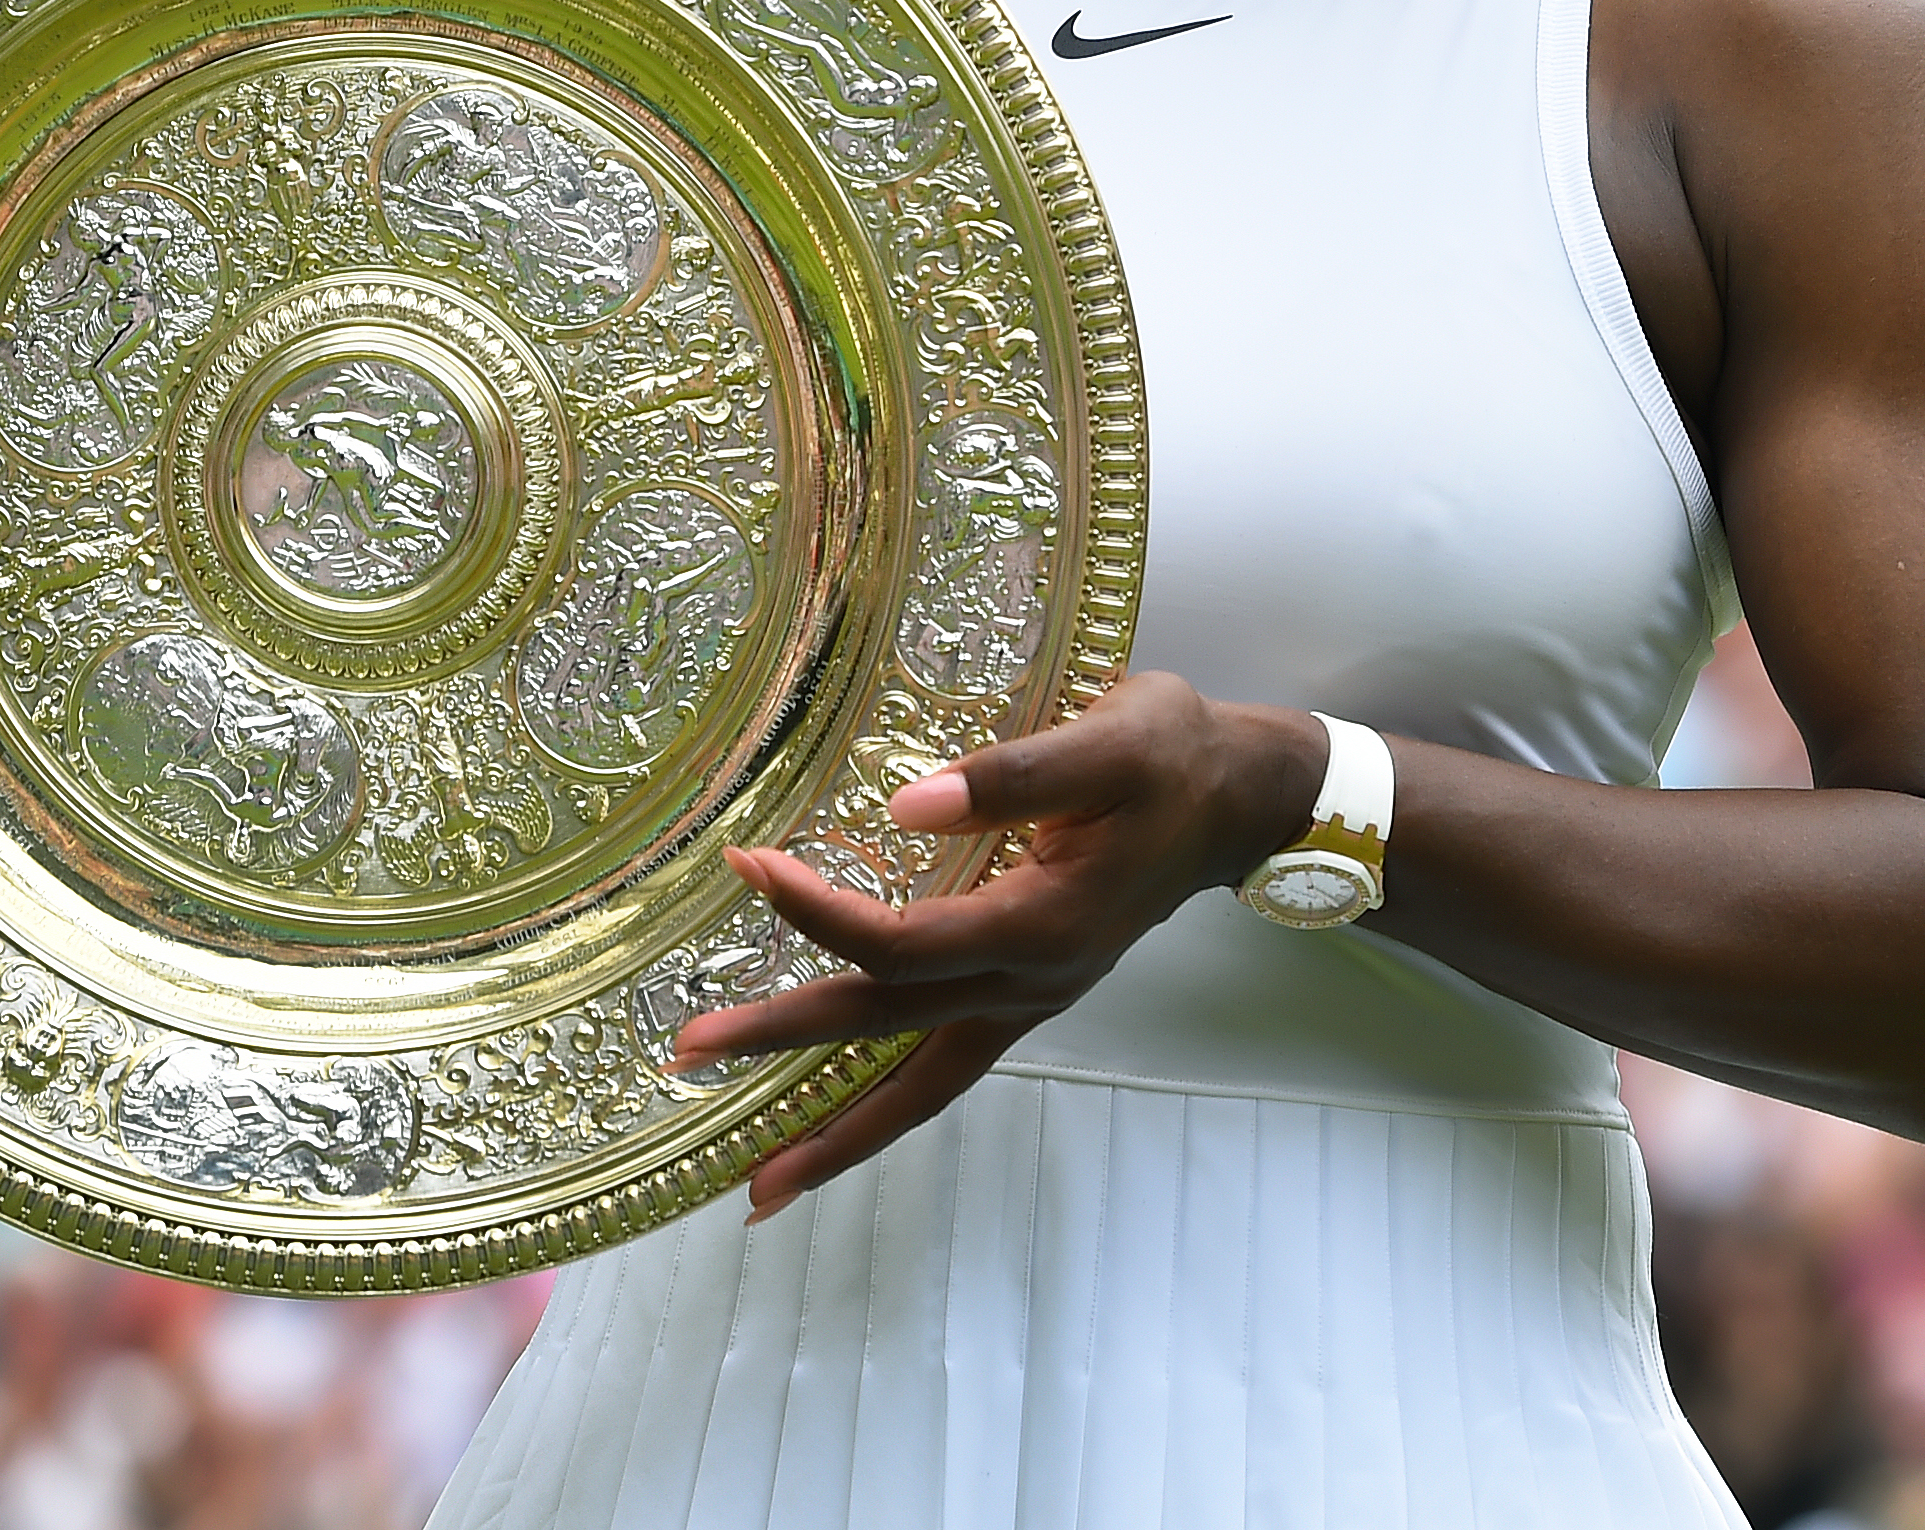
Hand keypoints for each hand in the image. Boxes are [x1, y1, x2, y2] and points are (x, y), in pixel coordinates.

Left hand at [673, 672, 1324, 1219]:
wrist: (1239, 798)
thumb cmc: (1172, 754)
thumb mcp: (1111, 736)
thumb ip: (1013, 772)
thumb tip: (907, 803)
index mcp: (1040, 924)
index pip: (902, 943)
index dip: (818, 913)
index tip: (747, 864)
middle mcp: (1028, 983)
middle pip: (886, 1030)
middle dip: (784, 1047)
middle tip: (684, 1057)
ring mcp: (1028, 1003)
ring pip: (919, 1090)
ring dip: (836, 1135)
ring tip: (757, 1187)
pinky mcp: (1026, 997)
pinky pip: (943, 1075)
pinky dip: (886, 1111)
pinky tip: (836, 1128)